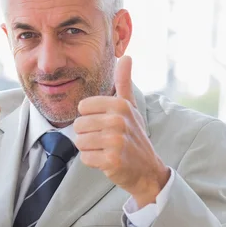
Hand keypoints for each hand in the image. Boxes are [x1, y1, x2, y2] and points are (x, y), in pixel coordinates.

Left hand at [74, 55, 169, 207]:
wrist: (147, 170)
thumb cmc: (134, 136)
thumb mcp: (130, 107)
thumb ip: (124, 82)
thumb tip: (126, 56)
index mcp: (120, 105)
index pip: (82, 108)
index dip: (89, 118)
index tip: (105, 124)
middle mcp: (119, 121)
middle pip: (78, 125)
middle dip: (88, 135)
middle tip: (106, 140)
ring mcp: (116, 141)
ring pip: (79, 142)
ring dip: (89, 149)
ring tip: (106, 149)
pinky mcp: (112, 160)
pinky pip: (85, 158)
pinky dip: (93, 162)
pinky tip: (107, 161)